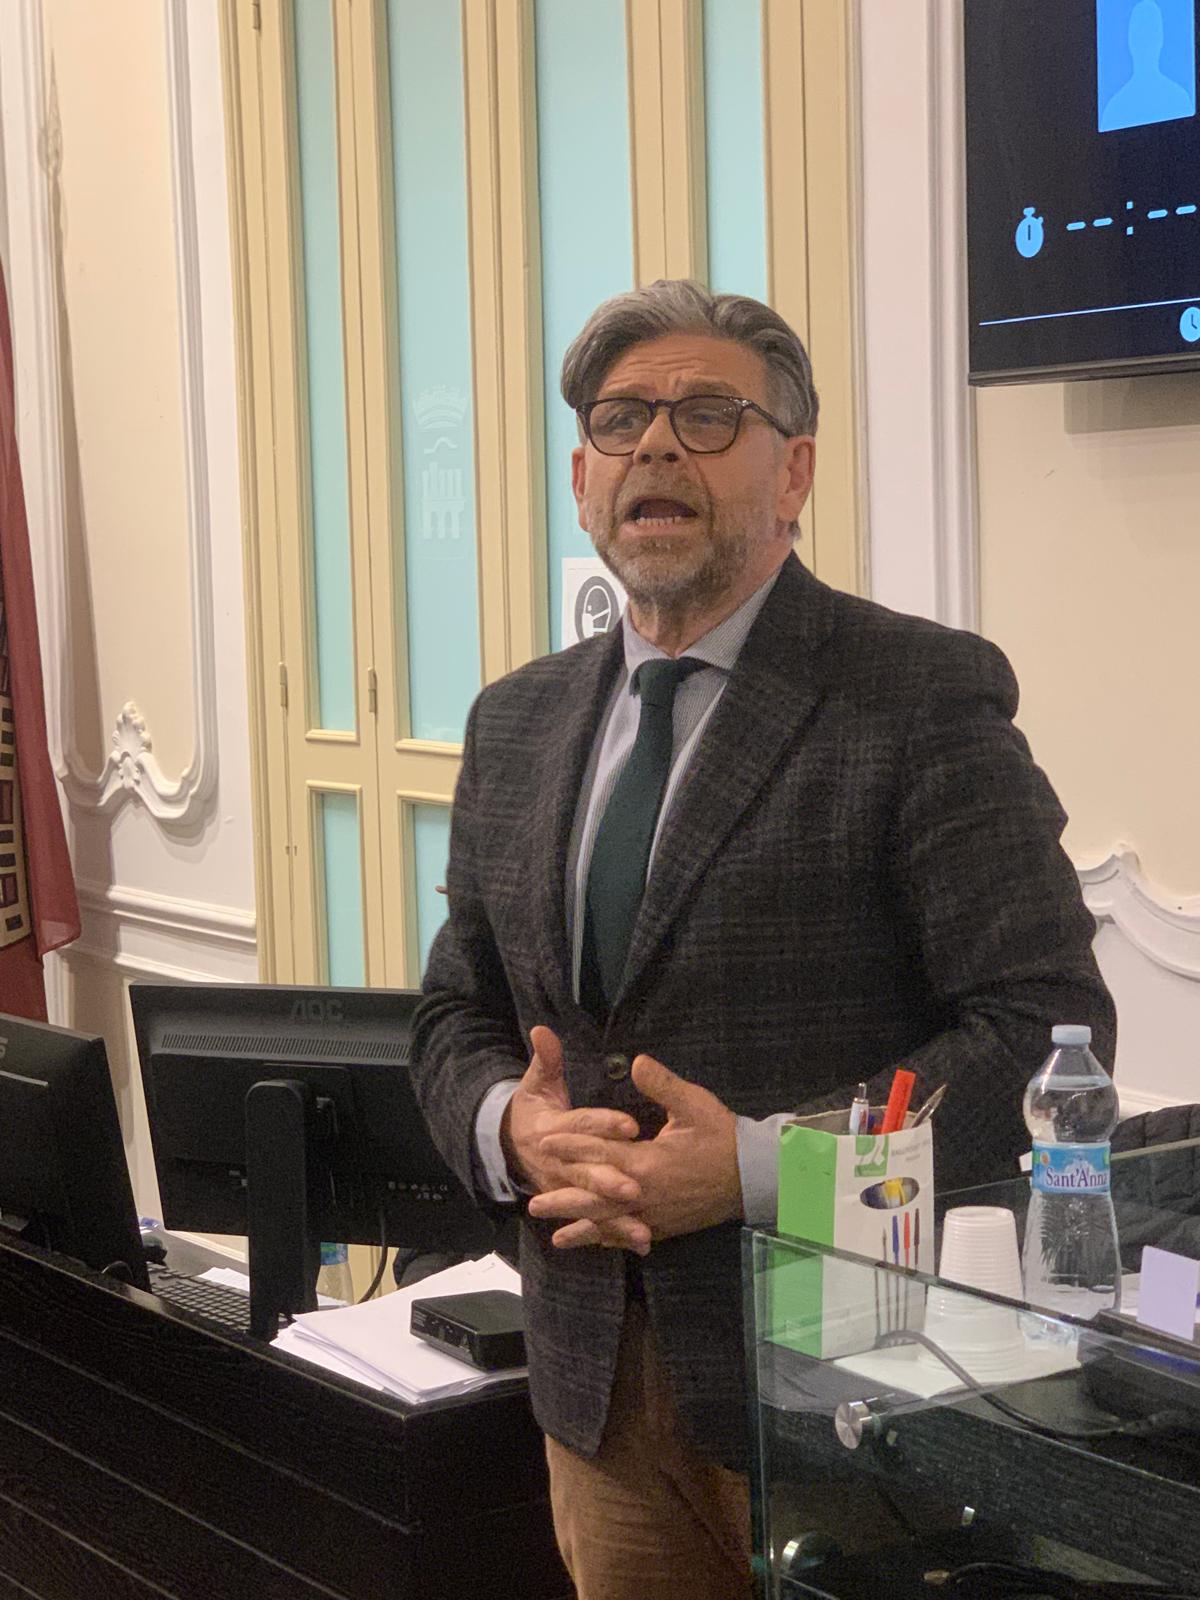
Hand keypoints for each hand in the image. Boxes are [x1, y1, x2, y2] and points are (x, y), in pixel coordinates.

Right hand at [501, 1026, 642, 1220]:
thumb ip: (546, 1059)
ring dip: (615, 1219)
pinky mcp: (571, 1206)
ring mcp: (563, 1189)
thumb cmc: (533, 1110)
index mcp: (554, 1130)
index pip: (582, 1125)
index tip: (630, 1125)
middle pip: (586, 1172)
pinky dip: (615, 1235)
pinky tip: (643, 1241)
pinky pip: (593, 1223)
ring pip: (591, 1206)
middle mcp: (558, 1163)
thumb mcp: (536, 1083)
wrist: (509, 1147)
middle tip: (635, 1188)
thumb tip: (542, 1030)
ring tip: (643, 1229)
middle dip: (609, 1181)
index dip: (604, 1125)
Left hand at [528, 1053, 743, 1251]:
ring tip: (555, 1237)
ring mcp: (656, 1215)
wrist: (754, 1176)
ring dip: (582, 1228)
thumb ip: (663, 1085)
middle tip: (532, 1202)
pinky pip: (631, 1236)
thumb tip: (637, 1061)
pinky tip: (595, 1245)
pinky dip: (610, 1241)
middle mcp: (646, 1194)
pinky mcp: (666, 1226)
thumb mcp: (695, 1104)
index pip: (601, 1152)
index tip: (545, 1142)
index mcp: (649, 1162)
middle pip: (597, 1198)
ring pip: (611, 1224)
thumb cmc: (723, 1137)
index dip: (572, 1145)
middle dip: (564, 1199)